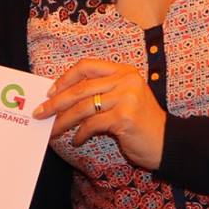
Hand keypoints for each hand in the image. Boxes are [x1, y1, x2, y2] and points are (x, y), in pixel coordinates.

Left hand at [36, 58, 165, 169]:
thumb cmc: (141, 123)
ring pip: (83, 108)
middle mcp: (126, 81)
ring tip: (52, 130)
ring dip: (63, 121)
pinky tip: (77, 140)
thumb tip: (61, 98)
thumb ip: (100, 92)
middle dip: (56, 102)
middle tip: (40, 113)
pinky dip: (81, 134)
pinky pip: (92, 124)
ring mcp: (126, 98)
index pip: (87, 66)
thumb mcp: (123, 99)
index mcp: (124, 71)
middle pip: (81, 88)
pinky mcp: (124, 117)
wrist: (168, 142)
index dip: (66, 78)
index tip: (51, 92)